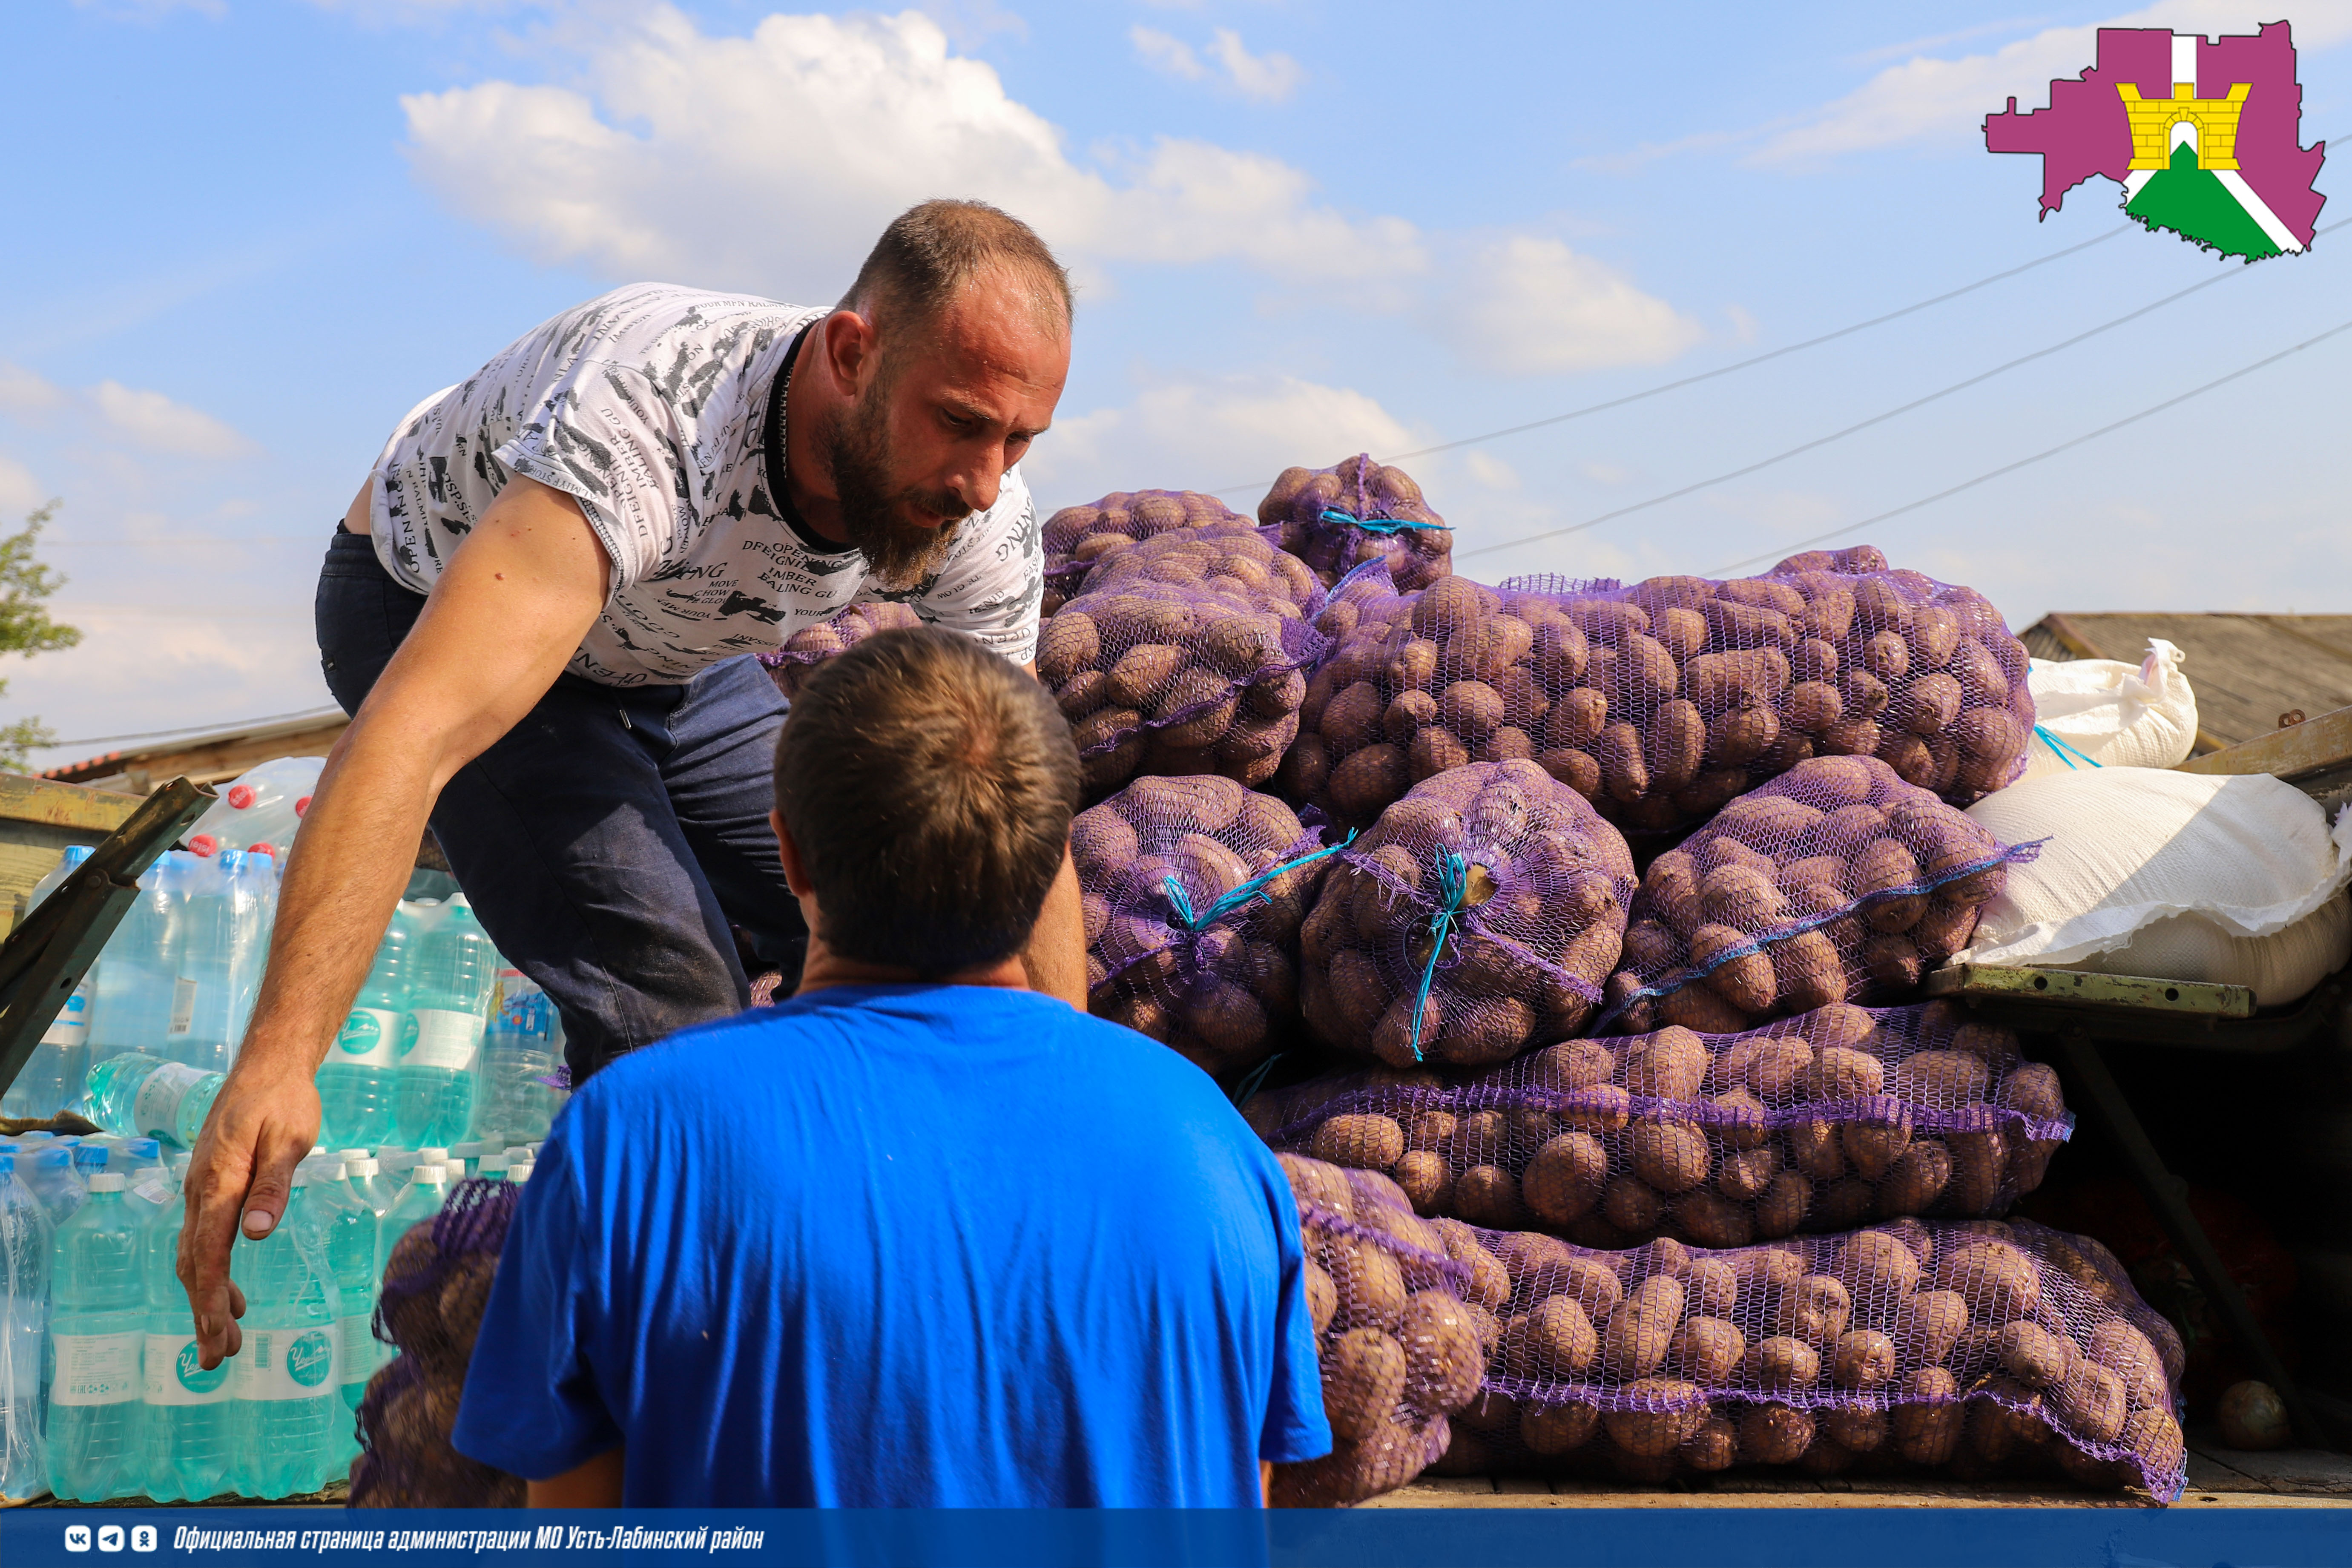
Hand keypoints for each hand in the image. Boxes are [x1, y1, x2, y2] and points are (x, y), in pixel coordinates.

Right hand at [177, 1062, 321, 1367]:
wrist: (269, 1064)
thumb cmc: (284, 1099)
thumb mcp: (289, 1138)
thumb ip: (274, 1185)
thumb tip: (257, 1233)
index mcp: (219, 1183)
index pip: (209, 1254)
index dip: (211, 1299)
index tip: (218, 1337)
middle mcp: (201, 1190)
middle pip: (195, 1264)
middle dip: (204, 1314)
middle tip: (217, 1360)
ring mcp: (202, 1188)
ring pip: (196, 1255)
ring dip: (207, 1298)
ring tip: (225, 1341)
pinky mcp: (212, 1185)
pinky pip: (205, 1237)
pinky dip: (213, 1271)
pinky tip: (230, 1294)